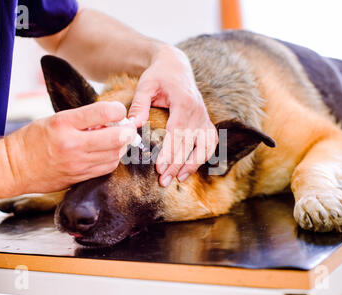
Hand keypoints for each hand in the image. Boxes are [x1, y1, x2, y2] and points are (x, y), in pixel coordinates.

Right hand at [5, 101, 135, 194]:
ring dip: (120, 147)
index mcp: (64, 123)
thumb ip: (82, 119)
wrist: (13, 168)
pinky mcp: (79, 177)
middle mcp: (72, 144)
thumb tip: (110, 120)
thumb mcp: (54, 120)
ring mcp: (77, 163)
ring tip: (115, 141)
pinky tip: (107, 154)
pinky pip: (105, 168)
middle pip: (115, 138)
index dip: (118, 110)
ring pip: (114, 155)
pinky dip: (111, 160)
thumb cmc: (32, 139)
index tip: (119, 111)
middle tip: (127, 127)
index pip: (103, 112)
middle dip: (127, 131)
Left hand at [128, 45, 217, 186]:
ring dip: (193, 164)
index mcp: (184, 103)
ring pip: (205, 145)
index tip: (160, 168)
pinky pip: (210, 141)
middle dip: (177, 164)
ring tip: (179, 179)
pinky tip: (192, 166)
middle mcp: (198, 111)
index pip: (178, 132)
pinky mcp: (205, 120)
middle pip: (190, 143)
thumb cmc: (158, 76)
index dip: (170, 152)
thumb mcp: (145, 85)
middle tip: (164, 181)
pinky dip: (204, 155)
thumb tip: (131, 127)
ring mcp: (204, 116)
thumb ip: (139, 105)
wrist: (176, 66)